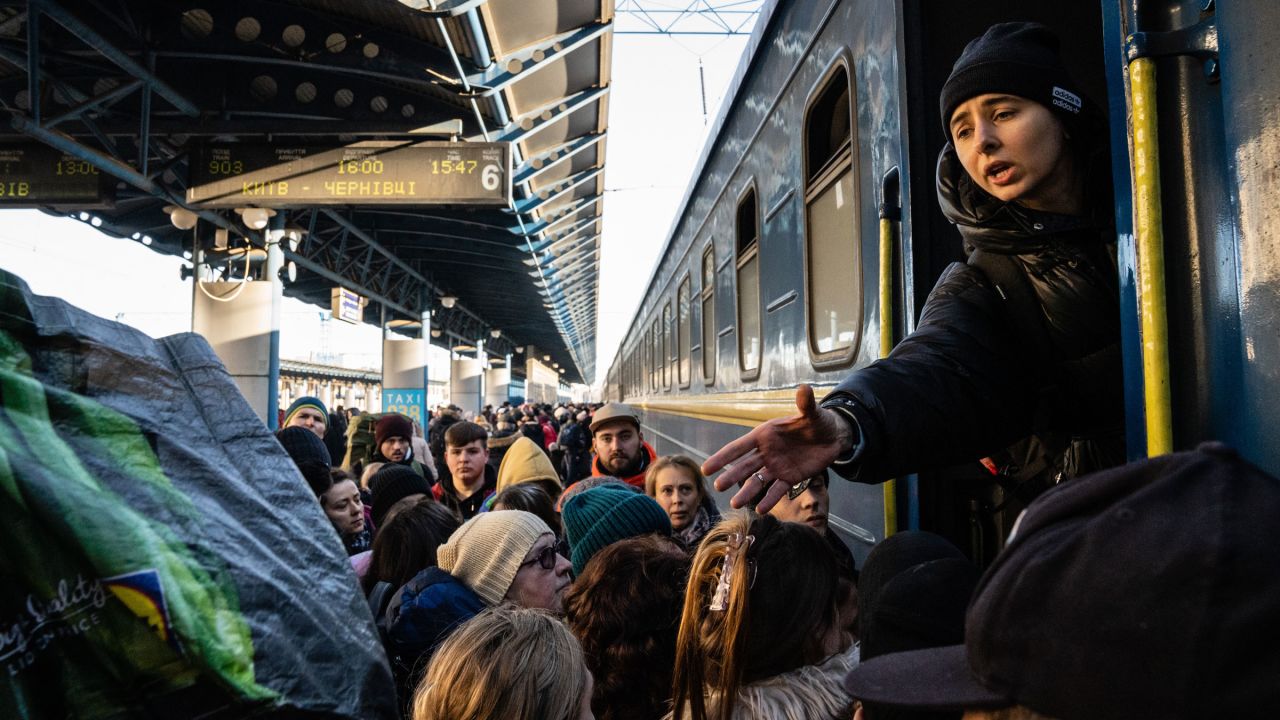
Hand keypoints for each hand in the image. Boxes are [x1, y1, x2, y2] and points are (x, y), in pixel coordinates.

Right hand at [702, 385, 852, 511]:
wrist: (832, 437)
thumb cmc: (818, 421)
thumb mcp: (813, 412)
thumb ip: (805, 404)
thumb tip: (804, 388)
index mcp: (765, 435)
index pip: (739, 447)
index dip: (722, 457)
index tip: (706, 469)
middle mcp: (766, 452)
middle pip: (744, 466)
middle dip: (731, 476)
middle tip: (718, 488)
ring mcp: (777, 466)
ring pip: (758, 481)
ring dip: (747, 492)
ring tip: (735, 504)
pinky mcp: (790, 478)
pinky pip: (778, 490)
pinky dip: (770, 499)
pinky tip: (761, 510)